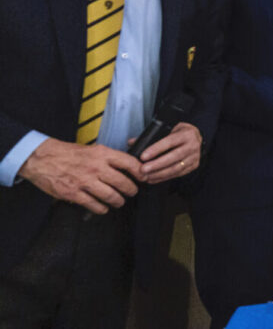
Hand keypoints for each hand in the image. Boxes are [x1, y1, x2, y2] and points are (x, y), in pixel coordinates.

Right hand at [18, 137, 142, 213]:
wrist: (42, 158)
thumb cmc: (67, 153)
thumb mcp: (92, 149)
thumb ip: (108, 157)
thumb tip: (125, 165)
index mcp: (101, 154)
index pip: (128, 162)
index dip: (140, 172)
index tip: (144, 177)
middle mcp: (95, 167)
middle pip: (122, 182)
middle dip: (131, 190)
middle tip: (133, 191)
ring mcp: (84, 181)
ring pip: (110, 196)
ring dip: (118, 201)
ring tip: (119, 201)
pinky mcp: (74, 193)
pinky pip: (93, 205)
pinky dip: (102, 208)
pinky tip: (104, 208)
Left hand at [140, 122, 202, 183]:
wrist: (197, 138)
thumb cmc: (180, 133)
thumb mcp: (169, 129)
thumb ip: (152, 136)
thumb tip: (132, 142)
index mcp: (186, 134)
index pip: (170, 142)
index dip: (156, 149)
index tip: (143, 156)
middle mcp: (193, 145)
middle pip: (173, 157)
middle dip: (156, 165)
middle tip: (142, 170)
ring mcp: (194, 157)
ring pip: (176, 168)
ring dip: (159, 174)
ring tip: (146, 176)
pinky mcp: (193, 166)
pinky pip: (177, 174)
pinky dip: (164, 178)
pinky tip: (153, 179)